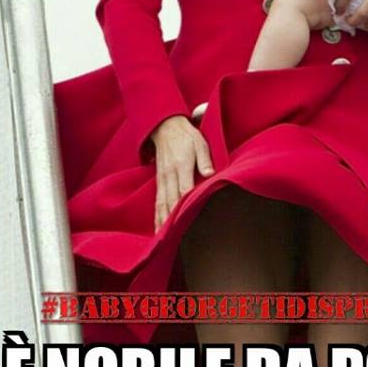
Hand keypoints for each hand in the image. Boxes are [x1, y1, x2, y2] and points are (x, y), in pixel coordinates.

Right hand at [150, 115, 213, 231]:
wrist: (166, 127)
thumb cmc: (187, 136)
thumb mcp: (200, 143)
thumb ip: (205, 159)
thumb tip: (211, 174)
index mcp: (181, 165)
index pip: (183, 189)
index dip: (185, 205)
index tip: (187, 220)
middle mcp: (170, 174)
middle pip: (171, 200)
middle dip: (172, 219)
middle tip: (174, 238)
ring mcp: (163, 178)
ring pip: (162, 203)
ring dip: (162, 221)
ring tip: (163, 239)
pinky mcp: (159, 181)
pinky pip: (157, 201)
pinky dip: (157, 215)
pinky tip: (158, 228)